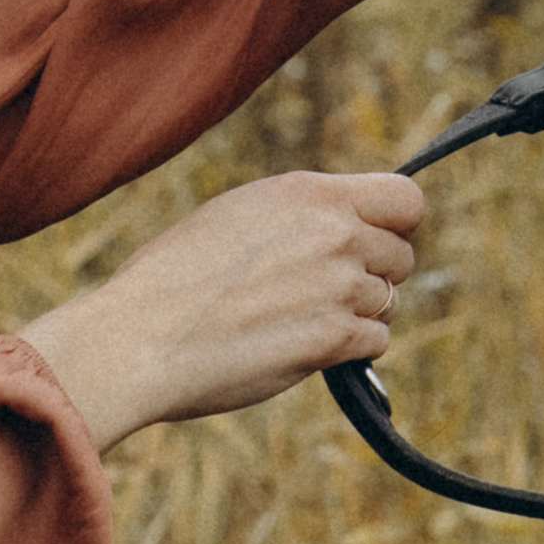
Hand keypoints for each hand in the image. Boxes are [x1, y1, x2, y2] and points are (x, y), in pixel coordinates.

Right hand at [22, 171, 425, 454]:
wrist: (138, 338)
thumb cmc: (173, 279)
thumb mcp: (238, 214)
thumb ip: (300, 215)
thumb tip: (344, 222)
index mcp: (309, 193)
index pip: (406, 197)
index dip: (398, 224)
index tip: (378, 241)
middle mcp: (333, 232)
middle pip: (402, 255)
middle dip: (375, 275)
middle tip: (329, 292)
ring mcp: (337, 285)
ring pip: (388, 301)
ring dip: (358, 315)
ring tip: (305, 321)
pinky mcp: (331, 338)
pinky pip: (376, 341)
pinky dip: (353, 350)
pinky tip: (313, 349)